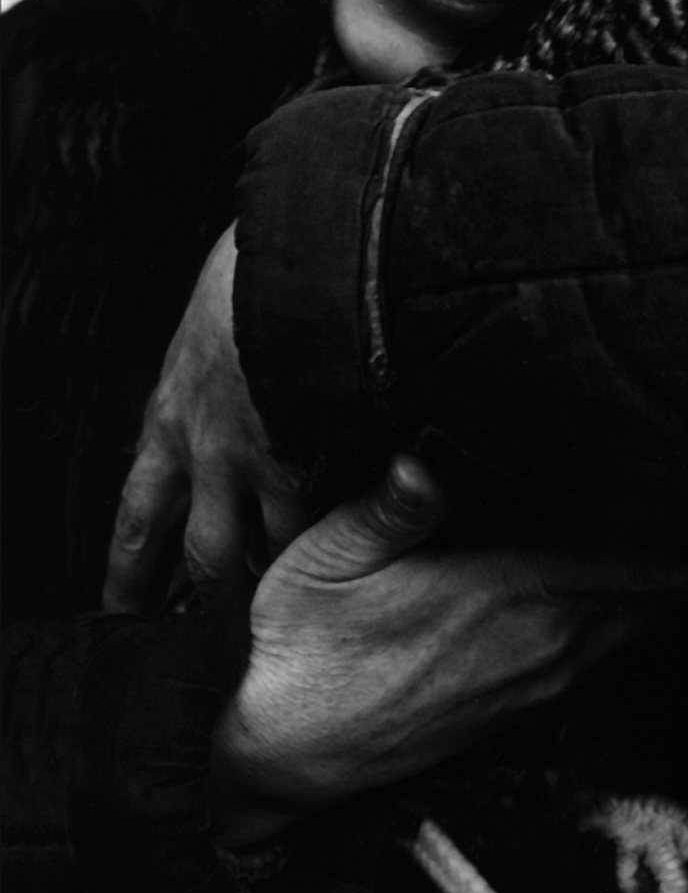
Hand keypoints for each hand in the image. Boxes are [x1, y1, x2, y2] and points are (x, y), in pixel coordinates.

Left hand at [103, 225, 309, 616]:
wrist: (294, 253)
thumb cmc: (258, 270)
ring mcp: (257, 459)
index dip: (131, 570)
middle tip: (213, 640)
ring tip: (297, 609)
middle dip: (205, 601)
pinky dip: (335, 542)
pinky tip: (356, 557)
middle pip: (197, 555)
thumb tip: (243, 373)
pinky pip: (320, 522)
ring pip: (261, 552)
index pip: (139, 513)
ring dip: (276, 580)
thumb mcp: (215, 322)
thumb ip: (221, 364)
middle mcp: (203, 450)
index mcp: (171, 411)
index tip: (125, 610)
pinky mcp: (309, 455)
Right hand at [208, 455, 687, 847]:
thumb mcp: (322, 562)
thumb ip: (387, 510)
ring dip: (680, 579)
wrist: (283, 756)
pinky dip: (641, 610)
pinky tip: (646, 580)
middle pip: (659, 588)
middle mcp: (544, 639)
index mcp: (509, 592)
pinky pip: (609, 645)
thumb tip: (427, 463)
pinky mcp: (526, 700)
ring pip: (640, 619)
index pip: (636, 561)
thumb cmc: (301, 647)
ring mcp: (541, 676)